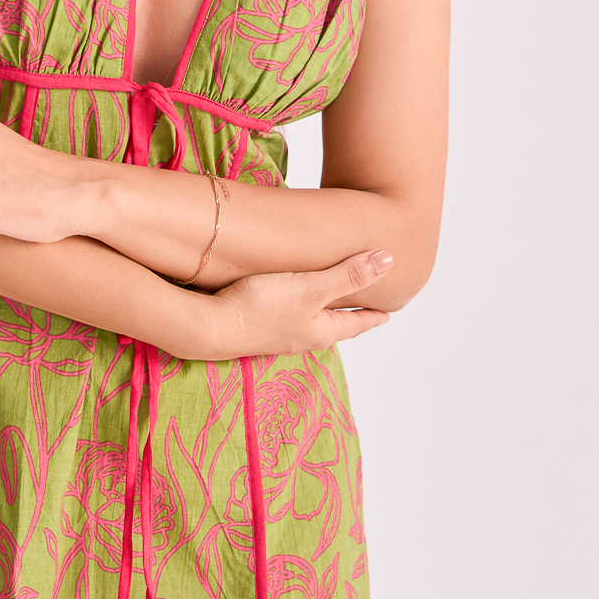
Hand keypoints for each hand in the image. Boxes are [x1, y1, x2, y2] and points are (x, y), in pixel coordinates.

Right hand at [209, 251, 394, 356]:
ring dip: (324, 311)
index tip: (389, 314)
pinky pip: (289, 318)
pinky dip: (299, 308)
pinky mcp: (259, 328)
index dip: (374, 316)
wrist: (209, 326)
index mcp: (323, 330)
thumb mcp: (311, 288)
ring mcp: (280, 335)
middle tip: (364, 306)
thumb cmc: (260, 308)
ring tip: (330, 301)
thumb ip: (349, 275)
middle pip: (336, 325)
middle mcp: (304, 336)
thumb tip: (389, 261)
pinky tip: (289, 299)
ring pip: (312, 322)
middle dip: (351, 315)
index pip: (357, 323)